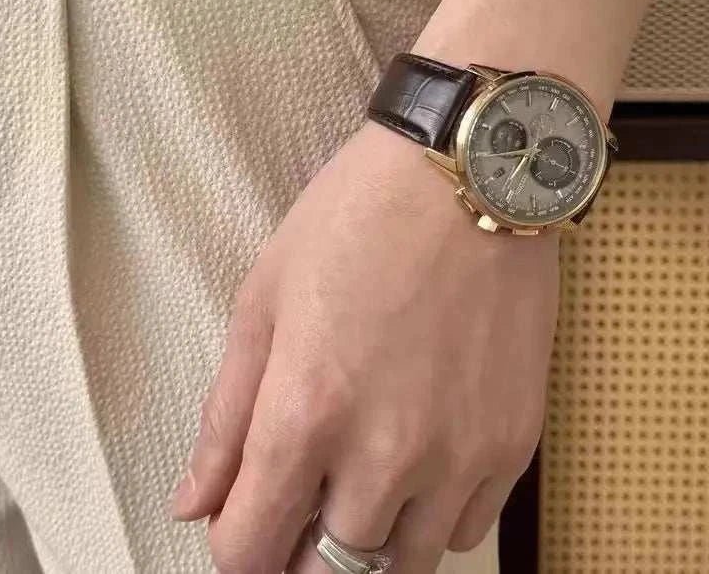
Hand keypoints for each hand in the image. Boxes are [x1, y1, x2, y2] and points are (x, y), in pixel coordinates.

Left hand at [169, 119, 559, 572]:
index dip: (234, 547)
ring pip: (400, 564)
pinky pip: (463, 531)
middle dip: (297, 547)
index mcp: (305, 414)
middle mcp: (384, 455)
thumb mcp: (264, 300)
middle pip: (327, 573)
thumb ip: (225, 416)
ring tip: (357, 477)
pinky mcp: (514, 443)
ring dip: (366, 537)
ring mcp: (459, 456)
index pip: (251, 550)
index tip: (241, 521)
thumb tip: (193, 505)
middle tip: (299, 495)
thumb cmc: (353, 221)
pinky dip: (429, 517)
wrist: (467, 175)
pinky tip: (417, 462)